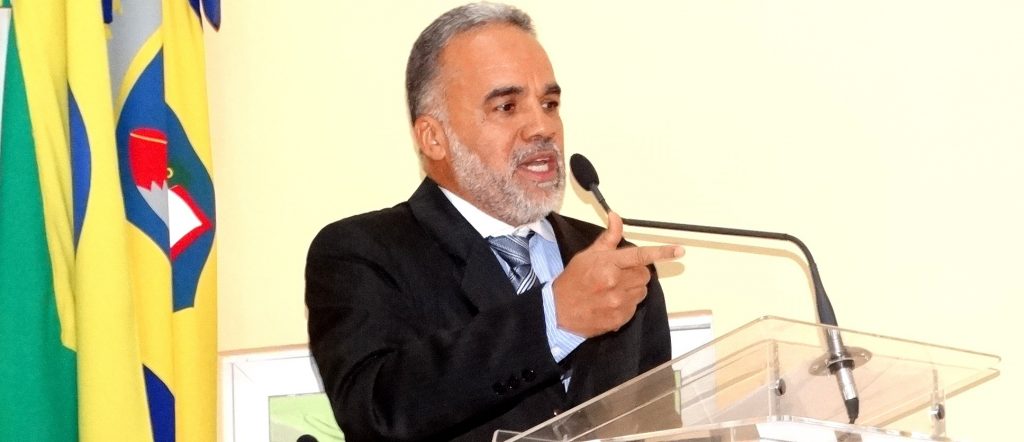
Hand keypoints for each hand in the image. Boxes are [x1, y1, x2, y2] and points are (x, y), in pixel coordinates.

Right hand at [552, 212, 683, 337]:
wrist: (557, 310)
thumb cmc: (574, 280)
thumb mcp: (588, 255)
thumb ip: (608, 238)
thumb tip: (616, 217)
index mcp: (608, 265)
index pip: (640, 256)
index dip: (661, 252)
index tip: (679, 250)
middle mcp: (615, 284)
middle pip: (644, 275)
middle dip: (637, 272)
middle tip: (620, 274)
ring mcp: (617, 303)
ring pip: (642, 292)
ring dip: (633, 289)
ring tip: (613, 289)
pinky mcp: (618, 320)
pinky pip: (634, 308)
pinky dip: (626, 304)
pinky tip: (611, 302)